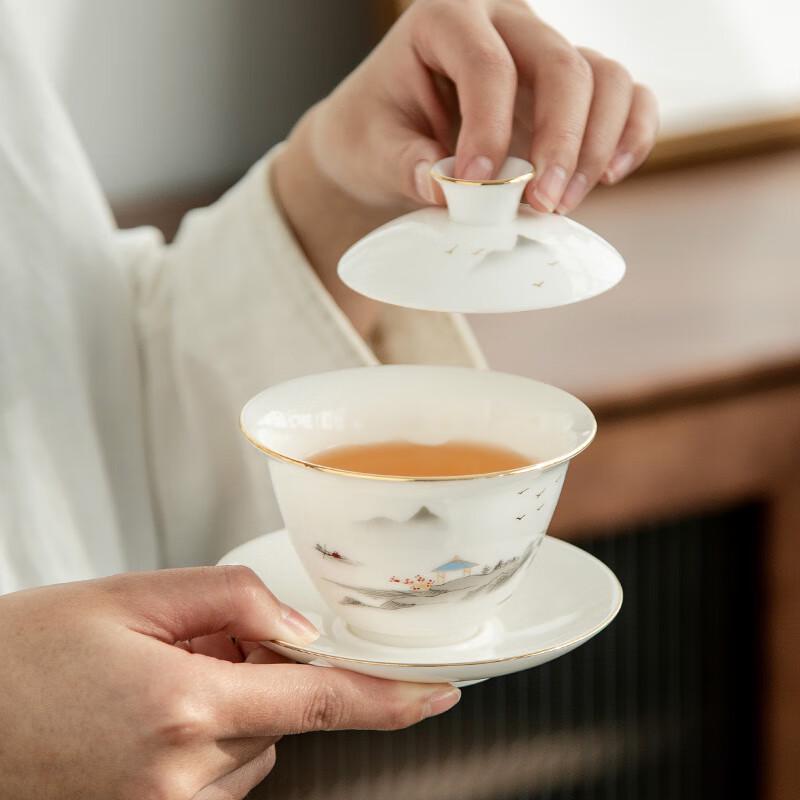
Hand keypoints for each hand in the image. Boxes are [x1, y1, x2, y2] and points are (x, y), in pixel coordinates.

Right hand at [0, 567, 459, 798]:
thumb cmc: (26, 656)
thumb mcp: (130, 597)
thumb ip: (230, 599)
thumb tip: (297, 627)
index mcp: (185, 709)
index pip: (321, 703)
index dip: (392, 698)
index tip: (440, 693)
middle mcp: (181, 777)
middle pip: (283, 717)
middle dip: (263, 671)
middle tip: (197, 641)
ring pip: (255, 746)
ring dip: (233, 706)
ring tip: (159, 678)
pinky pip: (220, 775)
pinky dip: (211, 737)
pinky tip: (154, 713)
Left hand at [273, 0, 657, 332]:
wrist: (387, 136)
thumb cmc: (376, 132)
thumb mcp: (372, 149)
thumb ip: (406, 165)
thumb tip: (447, 189)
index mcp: (446, 20)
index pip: (487, 64)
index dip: (488, 127)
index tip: (474, 184)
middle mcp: (505, 25)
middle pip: (561, 65)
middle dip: (559, 141)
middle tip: (540, 204)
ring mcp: (543, 55)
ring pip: (605, 77)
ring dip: (596, 147)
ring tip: (560, 204)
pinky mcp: (568, 92)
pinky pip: (626, 96)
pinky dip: (632, 134)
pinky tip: (609, 176)